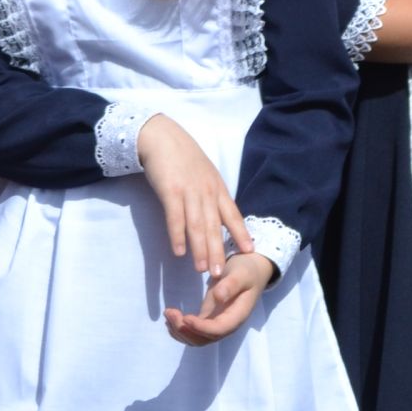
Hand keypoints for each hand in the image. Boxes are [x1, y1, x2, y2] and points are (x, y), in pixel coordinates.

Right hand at [136, 110, 250, 277]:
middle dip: (218, 251)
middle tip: (221, 274)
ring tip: (202, 270)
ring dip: (200, 250)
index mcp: (217, 188)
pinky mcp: (170, 190)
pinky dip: (177, 235)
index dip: (241, 234)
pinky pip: (175, 217)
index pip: (233, 215)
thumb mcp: (205, 174)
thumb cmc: (183, 157)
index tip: (249, 251)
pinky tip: (179, 251)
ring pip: (197, 225)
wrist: (162, 136)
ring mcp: (189, 191)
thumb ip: (212, 194)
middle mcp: (206, 192)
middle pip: (214, 226)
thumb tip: (219, 217)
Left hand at [168, 251, 272, 344]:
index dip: (201, 328)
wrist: (250, 272)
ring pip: (198, 339)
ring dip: (180, 331)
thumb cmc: (247, 272)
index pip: (219, 329)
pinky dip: (181, 328)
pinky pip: (194, 331)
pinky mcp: (209, 319)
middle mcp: (227, 324)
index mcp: (237, 315)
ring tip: (167, 313)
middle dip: (186, 330)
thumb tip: (218, 297)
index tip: (186, 318)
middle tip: (170, 313)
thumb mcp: (242, 274)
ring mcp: (218, 323)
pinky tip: (170, 317)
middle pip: (206, 338)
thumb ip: (231, 285)